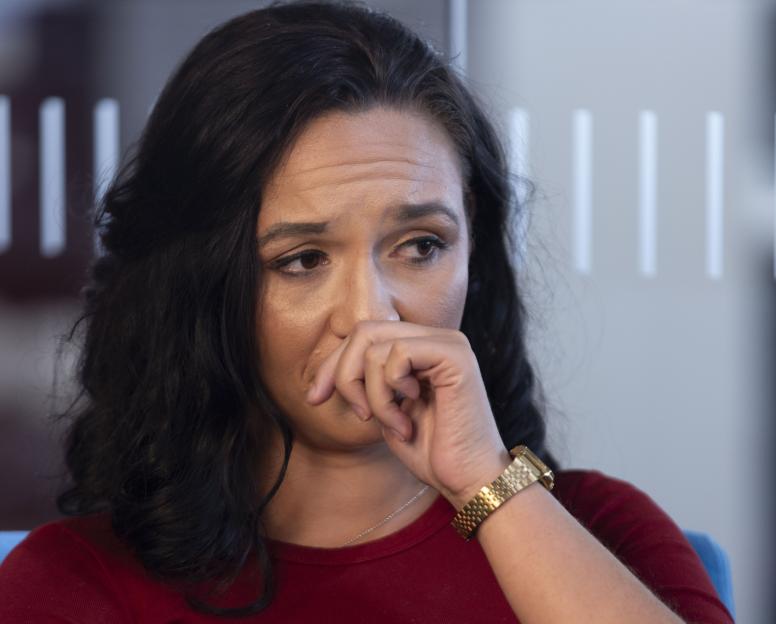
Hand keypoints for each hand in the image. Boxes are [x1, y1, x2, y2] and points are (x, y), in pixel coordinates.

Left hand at [305, 320, 510, 508]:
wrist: (468, 479)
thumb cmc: (431, 451)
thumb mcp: (385, 410)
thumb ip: (367, 382)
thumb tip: (325, 370)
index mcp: (421, 347)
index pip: (364, 335)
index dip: (332, 365)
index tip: (315, 398)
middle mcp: (436, 338)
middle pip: (364, 331)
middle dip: (343, 374)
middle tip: (358, 414)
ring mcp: (448, 342)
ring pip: (374, 346)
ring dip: (371, 394)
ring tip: (392, 424)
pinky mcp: (454, 354)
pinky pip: (397, 354)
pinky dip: (388, 391)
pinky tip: (407, 416)